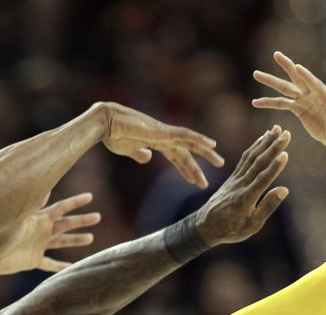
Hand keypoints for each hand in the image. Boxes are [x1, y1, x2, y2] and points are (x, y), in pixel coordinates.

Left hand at [0, 193, 99, 274]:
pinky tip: (71, 268)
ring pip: (61, 242)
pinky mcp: (33, 260)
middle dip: (82, 220)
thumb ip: (33, 204)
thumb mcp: (19, 217)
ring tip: (90, 239)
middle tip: (98, 217)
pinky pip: (50, 264)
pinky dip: (60, 267)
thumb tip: (46, 187)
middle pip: (66, 224)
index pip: (61, 208)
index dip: (76, 203)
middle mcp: (40, 230)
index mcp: (39, 219)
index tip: (90, 197)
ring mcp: (37, 245)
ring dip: (75, 240)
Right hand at [97, 102, 224, 187]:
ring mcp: (163, 132)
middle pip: (187, 150)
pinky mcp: (162, 131)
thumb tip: (148, 158)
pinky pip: (185, 135)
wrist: (104, 123)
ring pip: (190, 142)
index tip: (196, 181)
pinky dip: (199, 139)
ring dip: (206, 152)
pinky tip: (211, 144)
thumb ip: (139, 154)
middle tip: (219, 167)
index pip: (177, 156)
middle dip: (201, 162)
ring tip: (220, 162)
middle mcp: (163, 136)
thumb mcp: (127, 150)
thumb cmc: (112, 134)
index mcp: (155, 141)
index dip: (187, 168)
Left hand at [192, 126, 291, 246]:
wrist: (205, 226)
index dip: (275, 167)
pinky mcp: (233, 177)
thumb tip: (284, 189)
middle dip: (273, 147)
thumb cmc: (232, 229)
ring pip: (251, 157)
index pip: (263, 180)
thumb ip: (268, 207)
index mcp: (246, 199)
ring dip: (265, 142)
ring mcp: (236, 179)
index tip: (286, 154)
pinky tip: (263, 138)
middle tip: (287, 133)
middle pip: (258, 163)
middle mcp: (240, 185)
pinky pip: (245, 159)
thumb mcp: (252, 225)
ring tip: (277, 129)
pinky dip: (254, 147)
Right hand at [252, 51, 325, 149]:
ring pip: (285, 88)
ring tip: (256, 74)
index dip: (306, 76)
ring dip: (271, 81)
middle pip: (297, 77)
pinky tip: (255, 102)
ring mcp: (304, 99)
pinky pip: (281, 104)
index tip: (297, 67)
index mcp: (325, 94)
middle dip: (287, 66)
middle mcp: (313, 93)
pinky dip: (269, 103)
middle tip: (276, 54)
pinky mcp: (298, 108)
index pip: (314, 83)